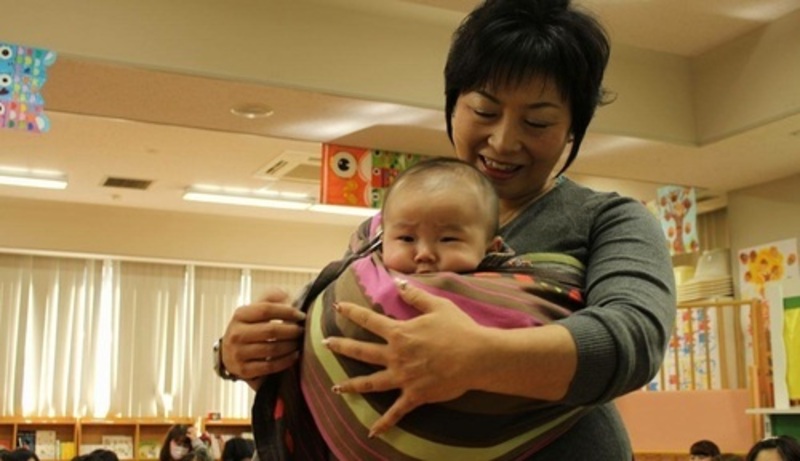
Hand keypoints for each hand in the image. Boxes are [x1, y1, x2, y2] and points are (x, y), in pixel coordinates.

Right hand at [222, 287, 305, 389]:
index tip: (301, 315)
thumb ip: (269, 299)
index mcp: (240, 315)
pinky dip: (286, 360)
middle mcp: (236, 333)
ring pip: (272, 348)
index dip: (287, 311)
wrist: (229, 355)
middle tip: (302, 330)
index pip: (266, 309)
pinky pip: (270, 366)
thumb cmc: (248, 329)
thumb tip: (285, 293)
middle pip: (271, 330)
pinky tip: (294, 355)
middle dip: (292, 330)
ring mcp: (238, 353)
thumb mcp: (253, 311)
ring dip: (291, 345)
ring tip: (299, 342)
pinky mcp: (244, 370)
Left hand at [323, 279, 487, 437]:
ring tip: (336, 388)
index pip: (369, 320)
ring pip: (370, 383)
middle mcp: (396, 356)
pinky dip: (383, 424)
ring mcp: (403, 378)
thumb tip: (397, 282)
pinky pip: (396, 412)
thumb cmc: (459, 329)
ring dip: (351, 386)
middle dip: (341, 347)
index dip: (351, 312)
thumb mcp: (437, 305)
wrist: (476, 357)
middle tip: (326, 343)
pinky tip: (372, 431)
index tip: (338, 308)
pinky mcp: (414, 395)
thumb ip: (414, 295)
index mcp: (399, 333)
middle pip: (361, 351)